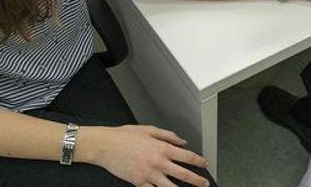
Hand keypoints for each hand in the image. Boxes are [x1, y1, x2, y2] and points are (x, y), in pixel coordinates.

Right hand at [84, 125, 209, 186]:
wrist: (105, 146)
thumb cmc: (124, 136)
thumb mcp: (149, 130)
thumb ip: (168, 136)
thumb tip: (182, 142)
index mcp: (162, 148)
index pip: (187, 156)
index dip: (199, 161)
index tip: (205, 164)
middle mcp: (158, 162)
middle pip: (183, 175)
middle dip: (197, 180)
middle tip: (204, 183)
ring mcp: (149, 175)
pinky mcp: (139, 183)